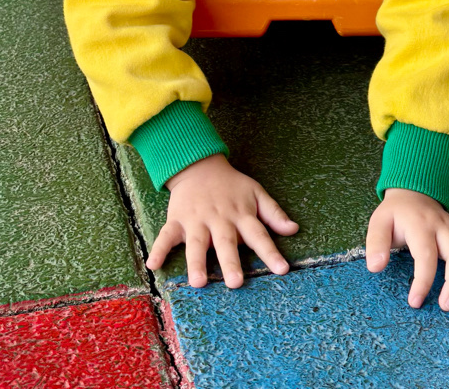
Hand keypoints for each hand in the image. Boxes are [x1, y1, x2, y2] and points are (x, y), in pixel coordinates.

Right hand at [146, 154, 298, 288]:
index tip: (283, 270)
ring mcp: (196, 220)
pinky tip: (153, 265)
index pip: (259, 235)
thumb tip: (294, 229)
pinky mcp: (176, 220)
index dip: (271, 252)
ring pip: (196, 243)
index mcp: (240, 214)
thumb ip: (273, 212)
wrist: (199, 165)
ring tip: (199, 283)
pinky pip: (166, 235)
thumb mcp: (255, 193)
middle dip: (230, 262)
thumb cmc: (231, 185)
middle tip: (235, 283)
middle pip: (225, 243)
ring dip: (197, 262)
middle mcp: (219, 219)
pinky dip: (159, 249)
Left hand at [366, 188, 448, 310]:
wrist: (413, 192)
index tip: (415, 302)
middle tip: (447, 306)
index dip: (423, 281)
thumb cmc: (396, 214)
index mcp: (420, 225)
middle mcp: (443, 227)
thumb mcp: (379, 223)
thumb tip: (375, 267)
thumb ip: (376, 244)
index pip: (425, 255)